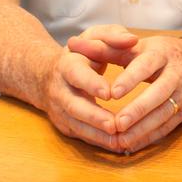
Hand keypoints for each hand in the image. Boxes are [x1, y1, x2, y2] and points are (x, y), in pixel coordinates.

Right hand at [39, 26, 138, 151]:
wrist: (48, 74)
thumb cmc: (83, 52)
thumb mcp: (95, 37)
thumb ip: (113, 35)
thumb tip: (132, 39)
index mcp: (67, 65)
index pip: (76, 74)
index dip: (91, 84)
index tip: (109, 93)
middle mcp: (60, 89)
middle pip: (73, 105)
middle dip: (94, 116)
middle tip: (114, 125)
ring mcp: (60, 109)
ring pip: (76, 125)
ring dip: (97, 135)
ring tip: (120, 141)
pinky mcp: (65, 124)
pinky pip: (81, 135)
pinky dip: (98, 142)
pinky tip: (118, 146)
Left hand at [68, 31, 181, 152]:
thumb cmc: (161, 53)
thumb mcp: (137, 46)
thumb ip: (104, 48)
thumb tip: (71, 44)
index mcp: (161, 54)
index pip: (146, 66)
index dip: (130, 80)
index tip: (112, 93)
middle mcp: (177, 73)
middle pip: (159, 93)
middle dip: (138, 110)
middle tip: (117, 124)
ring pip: (165, 113)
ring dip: (143, 129)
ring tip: (120, 140)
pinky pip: (169, 126)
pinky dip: (151, 137)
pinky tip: (132, 144)